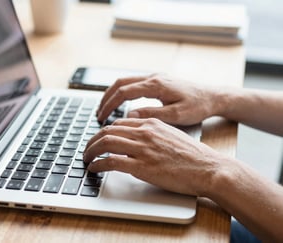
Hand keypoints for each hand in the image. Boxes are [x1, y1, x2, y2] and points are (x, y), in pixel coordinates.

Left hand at [83, 118, 219, 195]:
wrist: (208, 168)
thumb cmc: (193, 155)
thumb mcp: (171, 134)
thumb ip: (152, 132)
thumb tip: (137, 136)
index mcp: (151, 123)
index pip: (119, 123)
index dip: (105, 132)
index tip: (100, 139)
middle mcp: (144, 132)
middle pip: (108, 130)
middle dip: (93, 140)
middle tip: (87, 149)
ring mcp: (142, 148)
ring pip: (105, 142)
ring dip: (91, 150)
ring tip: (86, 158)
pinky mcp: (142, 166)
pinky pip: (111, 161)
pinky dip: (98, 164)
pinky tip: (94, 168)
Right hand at [97, 74, 219, 125]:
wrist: (214, 96)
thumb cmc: (198, 106)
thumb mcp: (177, 115)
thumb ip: (152, 115)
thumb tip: (129, 116)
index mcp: (156, 85)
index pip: (123, 92)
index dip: (110, 105)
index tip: (102, 117)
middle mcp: (153, 77)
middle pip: (120, 83)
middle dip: (106, 98)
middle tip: (99, 114)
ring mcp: (155, 77)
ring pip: (125, 81)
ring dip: (113, 94)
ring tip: (105, 109)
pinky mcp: (158, 81)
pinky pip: (134, 83)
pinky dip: (122, 93)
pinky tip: (121, 104)